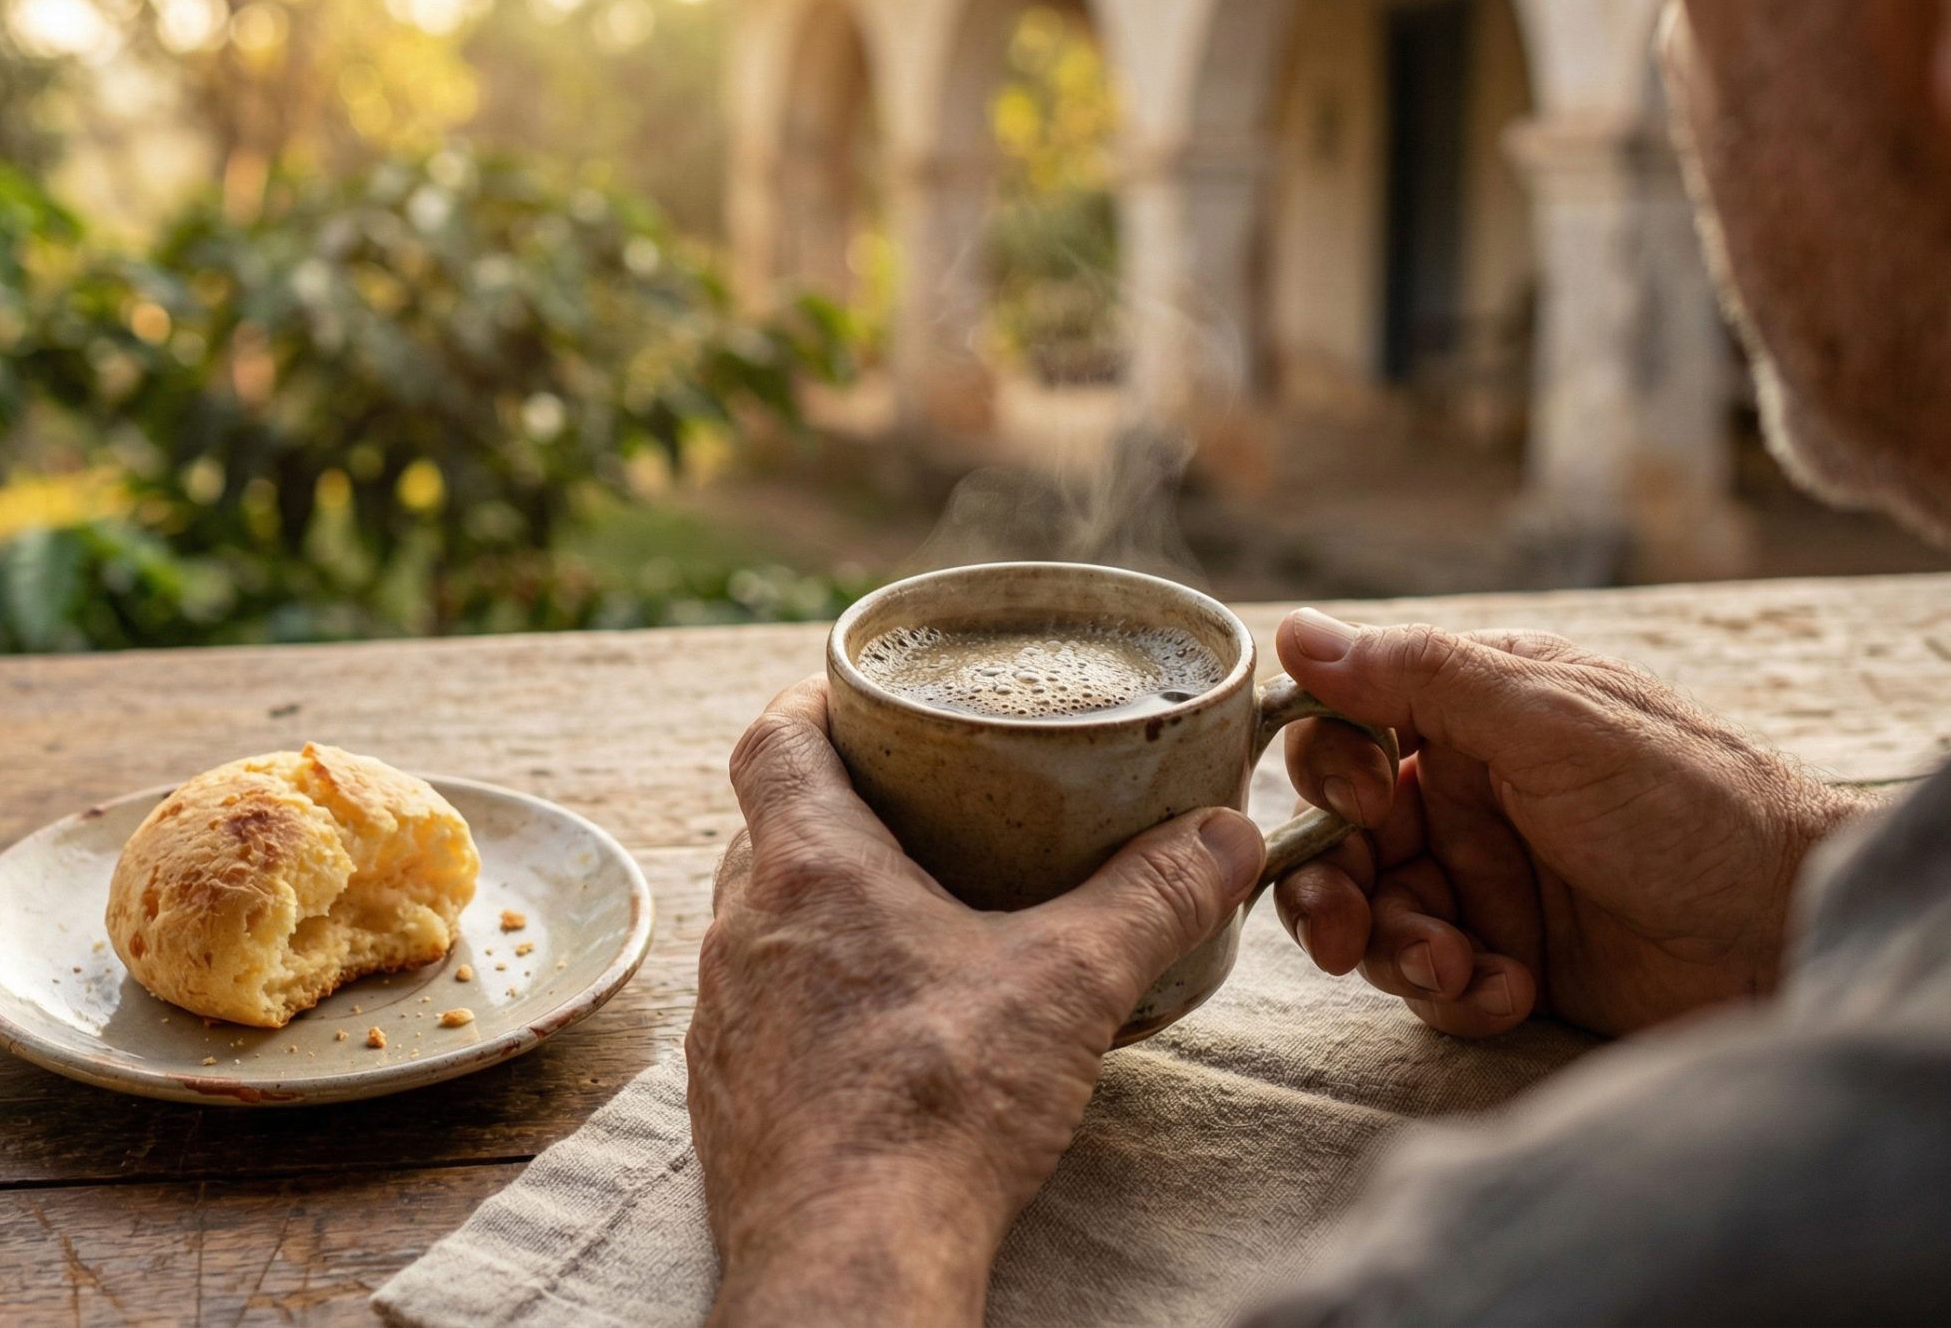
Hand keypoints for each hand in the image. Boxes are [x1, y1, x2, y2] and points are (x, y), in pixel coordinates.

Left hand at [687, 677, 1264, 1326]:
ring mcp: (725, 1014)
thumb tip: (1225, 838)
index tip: (857, 694)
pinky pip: (762, 1006)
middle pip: (769, 826)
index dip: (810, 701)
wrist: (850, 1255)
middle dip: (837, 804)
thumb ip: (1151, 900)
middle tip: (915, 800)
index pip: (773, 739)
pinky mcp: (729, 1091)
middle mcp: (744, 928)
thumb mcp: (1068, 985)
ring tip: (910, 909)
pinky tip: (881, 1022)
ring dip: (822, 903)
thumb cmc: (939, 1109)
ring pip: (764, 919)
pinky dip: (813, 990)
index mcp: (810, 869)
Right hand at [1272, 610, 1869, 1038]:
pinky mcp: (1508, 955)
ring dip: (1394, 947)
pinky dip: (1455, 991)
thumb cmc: (1693, 807)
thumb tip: (1293, 630)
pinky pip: (1430, 977)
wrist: (1792, 936)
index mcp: (1476, 709)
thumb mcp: (1553, 726)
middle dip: (1331, 886)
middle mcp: (1469, 789)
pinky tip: (1511, 991)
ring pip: (1373, 913)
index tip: (1359, 806)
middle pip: (1338, 834)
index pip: (1346, 725)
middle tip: (1340, 937)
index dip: (1328, 770)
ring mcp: (1487, 876)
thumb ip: (1421, 678)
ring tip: (1453, 968)